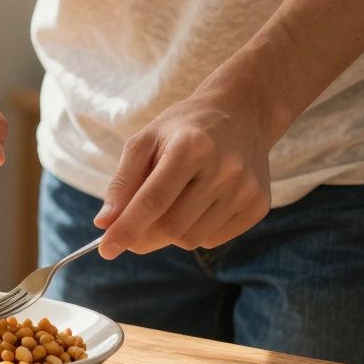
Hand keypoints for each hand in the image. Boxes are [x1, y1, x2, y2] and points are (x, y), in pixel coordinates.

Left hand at [94, 95, 271, 257]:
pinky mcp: (258, 205)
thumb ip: (122, 182)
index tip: (106, 249)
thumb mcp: (145, 141)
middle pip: (172, 227)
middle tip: (131, 233)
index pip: (152, 201)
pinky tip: (197, 206)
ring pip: (192, 239)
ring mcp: (245, 188)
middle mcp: (224, 168)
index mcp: (191, 147)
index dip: (126, 229)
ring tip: (171, 205)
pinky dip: (195, 232)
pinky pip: (214, 239)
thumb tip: (105, 223)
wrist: (242, 113)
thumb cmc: (183, 129)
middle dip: (143, 236)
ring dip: (170, 234)